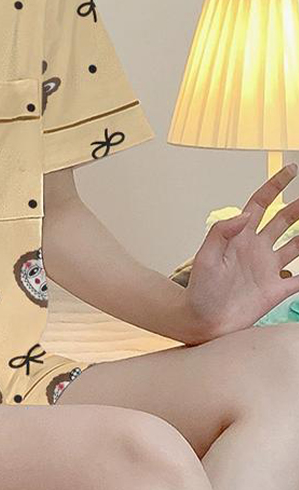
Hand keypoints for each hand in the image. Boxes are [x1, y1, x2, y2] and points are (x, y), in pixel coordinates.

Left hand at [183, 162, 298, 341]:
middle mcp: (257, 248)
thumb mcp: (205, 257)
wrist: (203, 320)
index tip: (292, 170)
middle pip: (284, 220)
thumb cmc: (200, 288)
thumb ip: (221, 233)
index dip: (275, 186)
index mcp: (239, 236)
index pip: (260, 204)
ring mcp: (269, 268)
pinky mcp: (277, 290)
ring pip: (298, 244)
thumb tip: (244, 214)